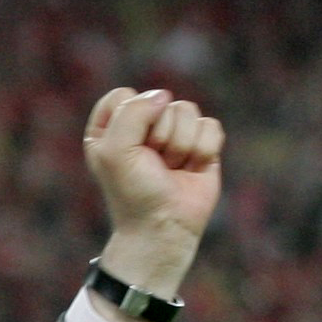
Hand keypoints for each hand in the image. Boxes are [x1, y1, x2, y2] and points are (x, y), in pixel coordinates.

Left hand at [82, 86, 222, 300]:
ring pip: (188, 110)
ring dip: (181, 145)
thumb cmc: (134, 192)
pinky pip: (211, 126)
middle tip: (153, 164)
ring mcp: (174, 133)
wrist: (164, 227)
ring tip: (171, 168)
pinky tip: (192, 169)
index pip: (123, 95)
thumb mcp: (116, 151)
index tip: (126, 147)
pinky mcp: (202, 144)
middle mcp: (141, 126)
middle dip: (160, 136)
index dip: (130, 117)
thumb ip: (132, 112)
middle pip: (160, 101)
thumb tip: (163, 96)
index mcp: (110, 127)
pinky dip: (203, 150)